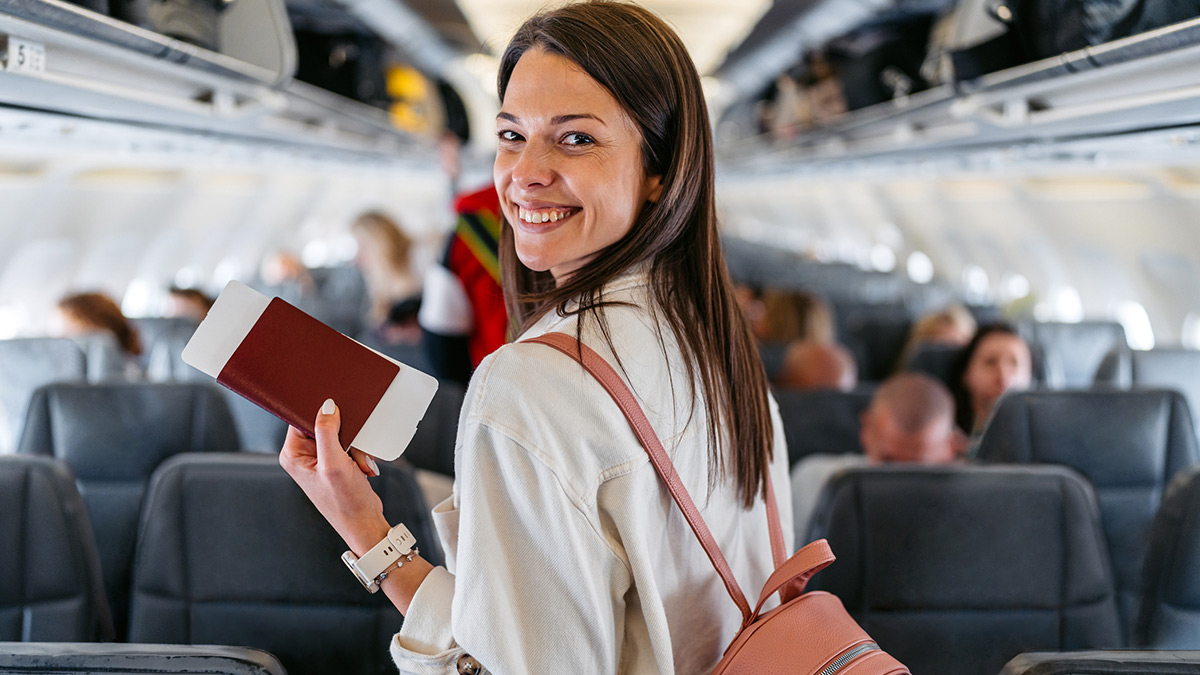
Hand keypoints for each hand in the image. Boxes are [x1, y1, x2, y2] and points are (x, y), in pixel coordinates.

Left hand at [279, 398, 390, 553]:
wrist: (364, 523)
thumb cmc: (345, 502)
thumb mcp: (334, 464)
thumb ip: (327, 432)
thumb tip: (326, 406)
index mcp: (293, 454)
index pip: (302, 418)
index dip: (321, 416)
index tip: (339, 420)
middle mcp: (304, 456)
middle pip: (324, 425)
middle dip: (345, 435)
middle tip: (352, 451)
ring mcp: (320, 459)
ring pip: (341, 434)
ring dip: (355, 446)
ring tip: (357, 464)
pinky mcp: (336, 462)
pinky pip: (350, 445)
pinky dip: (359, 453)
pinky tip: (361, 467)